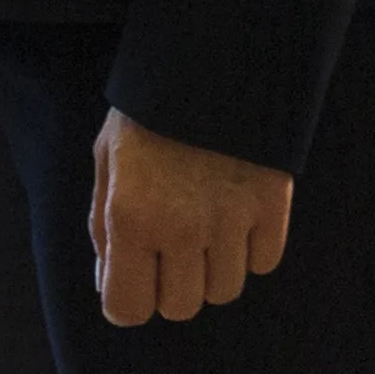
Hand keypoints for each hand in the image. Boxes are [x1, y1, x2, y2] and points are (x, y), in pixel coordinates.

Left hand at [89, 110, 294, 325]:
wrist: (210, 65)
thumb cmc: (146, 115)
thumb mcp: (106, 160)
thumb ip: (102, 225)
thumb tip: (109, 281)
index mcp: (130, 218)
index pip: (128, 308)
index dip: (126, 301)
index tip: (132, 282)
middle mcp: (180, 229)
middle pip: (180, 307)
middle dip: (169, 286)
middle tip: (167, 249)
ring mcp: (231, 221)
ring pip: (224, 291)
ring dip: (210, 269)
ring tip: (202, 226)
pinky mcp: (272, 208)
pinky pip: (263, 263)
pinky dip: (249, 250)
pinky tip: (234, 216)